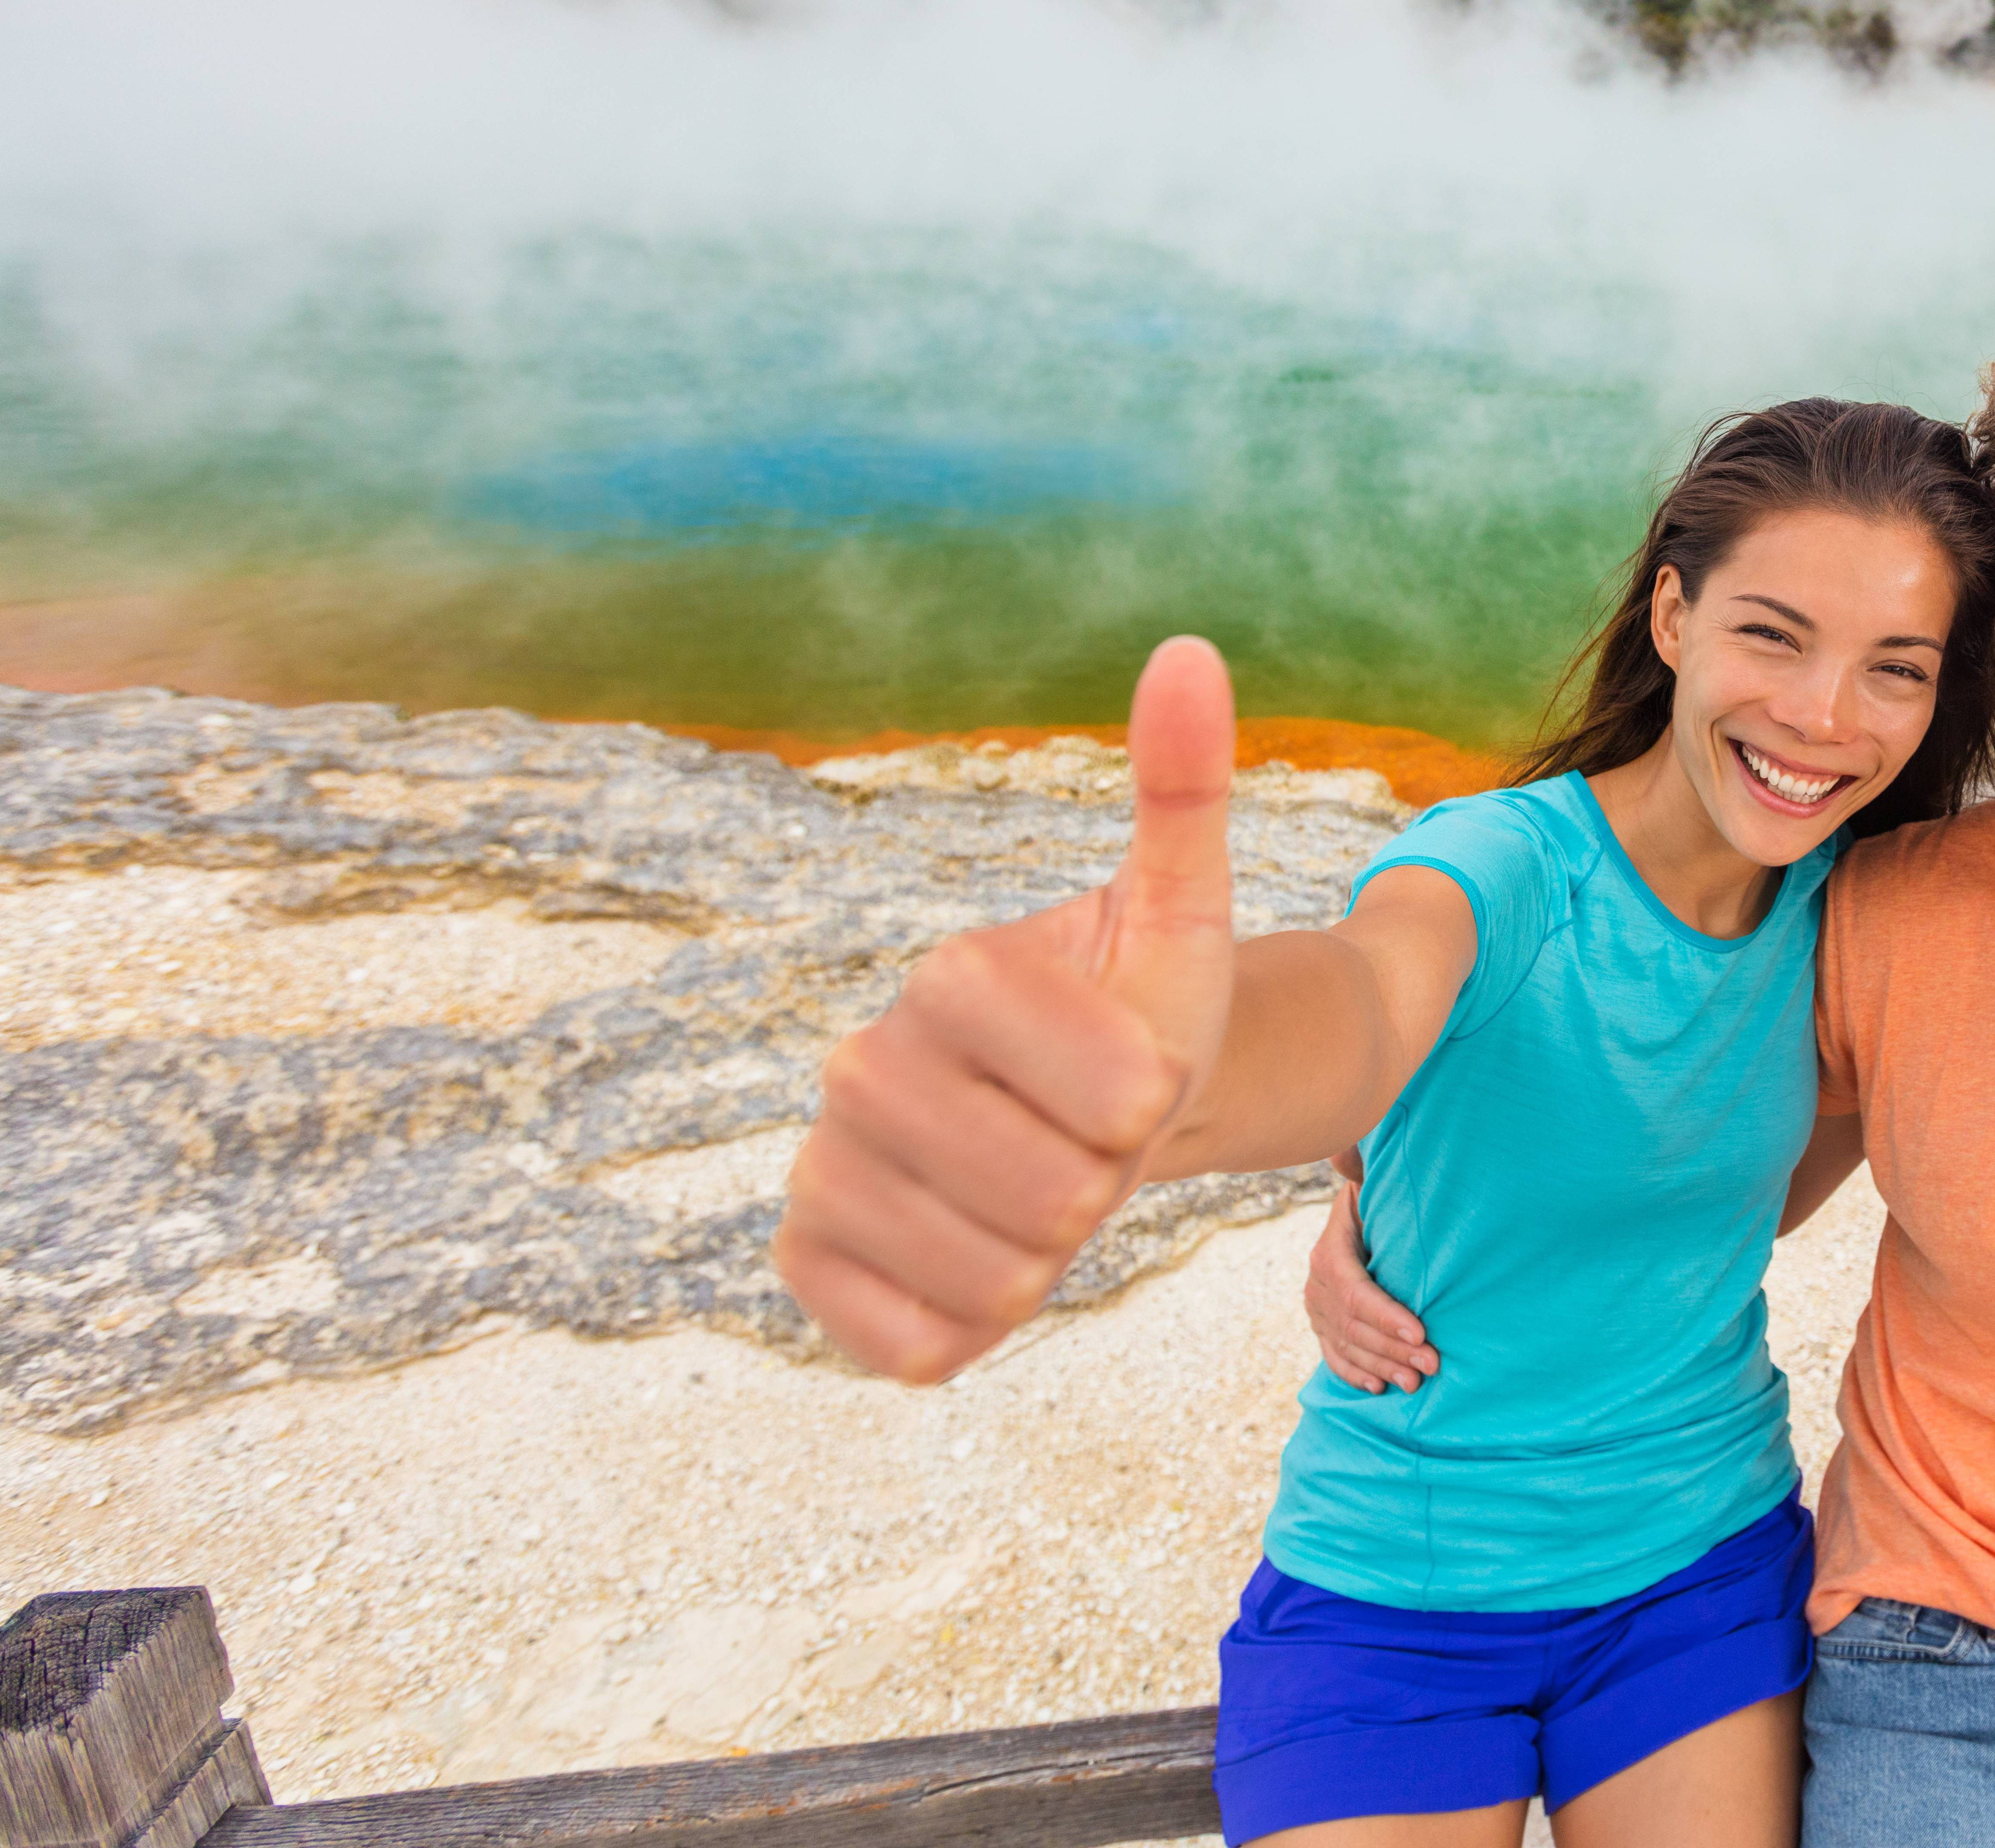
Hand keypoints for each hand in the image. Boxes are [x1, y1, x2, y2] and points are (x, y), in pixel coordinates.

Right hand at [774, 637, 1238, 1382]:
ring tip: (1038, 1195)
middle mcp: (857, 1065)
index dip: (1153, 1101)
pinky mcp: (806, 1266)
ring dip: (1049, 1260)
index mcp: (952, 976)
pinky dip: (971, 1324)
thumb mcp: (1183, 910)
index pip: (1119, 1095)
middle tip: (1084, 1142)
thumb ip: (1183, 787)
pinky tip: (975, 1262)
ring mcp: (821, 1171)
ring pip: (996, 1281)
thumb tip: (1188, 651)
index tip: (1133, 1073)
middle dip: (1103, 1186)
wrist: (1070, 1110)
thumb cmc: (1133, 1013)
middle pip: (1055, 1199)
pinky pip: (915, 1344)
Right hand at [1306, 1181, 1440, 1392]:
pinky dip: (1355, 1374)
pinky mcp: (1321, 1326)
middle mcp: (1316, 1284)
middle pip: (1353, 1325)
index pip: (1354, 1291)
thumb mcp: (1371, 1187)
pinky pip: (1333, 1357)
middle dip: (1394, 1347)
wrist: (1354, 1214)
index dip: (1386, 1314)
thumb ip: (1365, 1175)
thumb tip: (1353, 1153)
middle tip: (1433, 1362)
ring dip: (1382, 1365)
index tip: (1420, 1330)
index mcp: (1329, 1251)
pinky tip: (1379, 1387)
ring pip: (1346, 1345)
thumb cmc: (1377, 1199)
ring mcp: (1316, 1309)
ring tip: (1417, 1381)